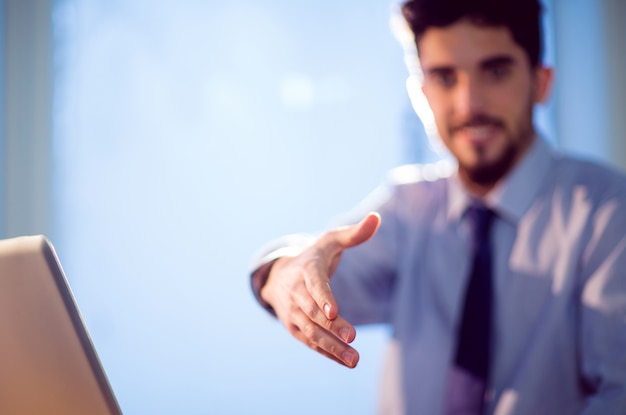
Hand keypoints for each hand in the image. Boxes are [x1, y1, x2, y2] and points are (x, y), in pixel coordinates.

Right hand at [260, 212, 380, 367]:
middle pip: (313, 312)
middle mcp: (295, 292)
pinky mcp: (294, 327)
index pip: (314, 283)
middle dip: (332, 326)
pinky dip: (327, 352)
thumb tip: (377, 218)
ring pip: (311, 331)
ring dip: (332, 346)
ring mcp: (292, 312)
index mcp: (305, 268)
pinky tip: (346, 361)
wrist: (280, 276)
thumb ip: (354, 233)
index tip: (333, 311)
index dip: (323, 297)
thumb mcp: (331, 241)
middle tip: (353, 339)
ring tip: (354, 359)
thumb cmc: (314, 256)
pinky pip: (310, 343)